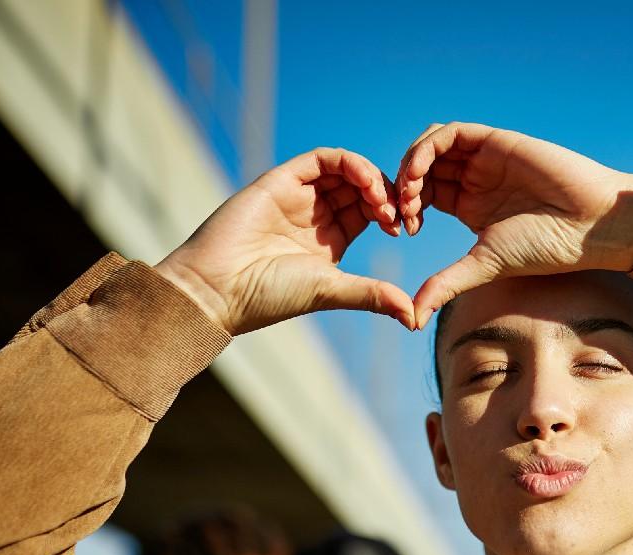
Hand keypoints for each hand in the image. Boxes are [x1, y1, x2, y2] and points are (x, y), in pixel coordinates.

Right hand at [155, 148, 413, 334]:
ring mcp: (298, 196)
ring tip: (382, 199)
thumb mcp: (332, 291)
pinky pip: (321, 159)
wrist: (219, 288)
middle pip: (360, 188)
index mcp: (329, 240)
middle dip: (385, 194)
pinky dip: (348, 163)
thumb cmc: (270, 296)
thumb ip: (372, 295)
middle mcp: (315, 215)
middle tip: (397, 211)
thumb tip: (413, 316)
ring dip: (371, 177)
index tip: (402, 228)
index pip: (368, 212)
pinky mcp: (281, 180)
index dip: (390, 213)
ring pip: (345, 170)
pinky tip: (365, 181)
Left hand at [395, 123, 632, 324]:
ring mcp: (484, 159)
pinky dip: (427, 149)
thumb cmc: (545, 249)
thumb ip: (445, 285)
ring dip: (411, 166)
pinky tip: (421, 174)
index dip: (404, 208)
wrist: (589, 225)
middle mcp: (475, 179)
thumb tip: (411, 320)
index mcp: (470, 206)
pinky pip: (451, 134)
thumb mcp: (483, 266)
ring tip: (409, 194)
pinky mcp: (495, 142)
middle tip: (400, 211)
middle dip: (402, 187)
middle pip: (422, 169)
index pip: (422, 196)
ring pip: (431, 147)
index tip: (404, 229)